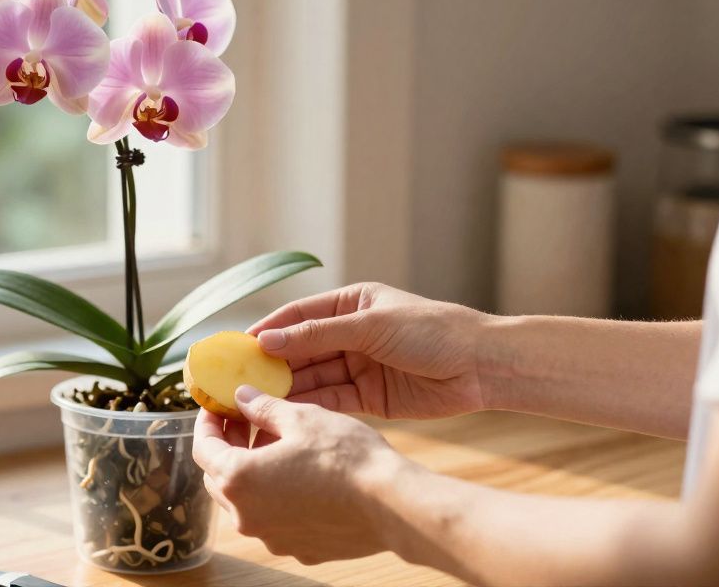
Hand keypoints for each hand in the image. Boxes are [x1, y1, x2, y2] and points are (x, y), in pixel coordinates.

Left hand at [192, 386, 406, 563]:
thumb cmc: (346, 458)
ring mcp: (272, 537)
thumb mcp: (302, 418)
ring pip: (246, 501)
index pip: (203, 447)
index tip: (216, 407)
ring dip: (251, 473)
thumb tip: (242, 398)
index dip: (207, 422)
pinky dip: (277, 497)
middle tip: (244, 421)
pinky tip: (300, 476)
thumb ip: (264, 408)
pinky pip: (275, 519)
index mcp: (239, 479)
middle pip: (219, 477)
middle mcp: (247, 515)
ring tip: (275, 446)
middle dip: (227, 447)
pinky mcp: (298, 549)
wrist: (393, 506)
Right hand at [250, 282, 491, 419]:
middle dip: (271, 364)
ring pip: (313, 377)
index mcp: (350, 304)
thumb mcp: (371, 325)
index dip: (267, 330)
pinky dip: (310, 406)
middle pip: (301, 349)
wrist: (482, 366)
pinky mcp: (369, 396)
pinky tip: (286, 414)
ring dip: (286, 388)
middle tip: (238, 380)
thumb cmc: (432, 331)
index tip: (236, 347)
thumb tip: (267, 340)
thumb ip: (318, 334)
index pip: (298, 316)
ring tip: (254, 401)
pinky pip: (331, 400)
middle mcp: (350, 334)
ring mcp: (359, 365)